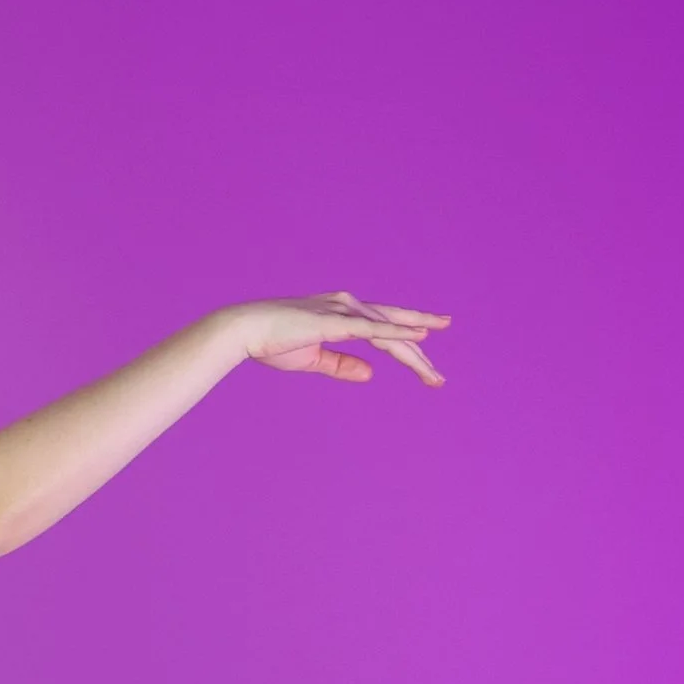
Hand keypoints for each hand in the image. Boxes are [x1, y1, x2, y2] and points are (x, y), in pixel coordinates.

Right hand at [232, 293, 450, 383]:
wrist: (244, 331)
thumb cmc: (272, 342)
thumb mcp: (313, 359)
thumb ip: (342, 366)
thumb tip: (371, 374)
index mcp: (343, 313)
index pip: (384, 332)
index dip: (407, 348)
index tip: (426, 367)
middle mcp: (348, 306)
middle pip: (394, 328)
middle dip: (419, 352)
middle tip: (439, 378)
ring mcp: (343, 310)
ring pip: (389, 332)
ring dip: (413, 353)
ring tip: (433, 374)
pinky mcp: (335, 320)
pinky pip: (373, 329)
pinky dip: (397, 333)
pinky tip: (420, 338)